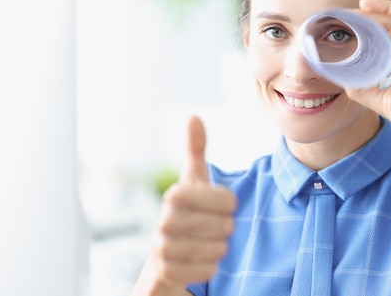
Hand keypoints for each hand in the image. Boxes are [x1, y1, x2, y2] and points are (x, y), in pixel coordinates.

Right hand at [151, 115, 236, 289]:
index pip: (211, 196)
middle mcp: (163, 222)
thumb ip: (195, 151)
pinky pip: (203, 271)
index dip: (224, 201)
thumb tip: (193, 116)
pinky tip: (205, 261)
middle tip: (222, 228)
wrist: (166, 260)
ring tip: (214, 244)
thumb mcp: (194, 183)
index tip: (229, 204)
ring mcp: (162, 249)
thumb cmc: (187, 215)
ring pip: (212, 249)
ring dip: (220, 248)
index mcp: (174, 197)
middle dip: (225, 227)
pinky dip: (210, 267)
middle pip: (217, 225)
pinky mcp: (165, 274)